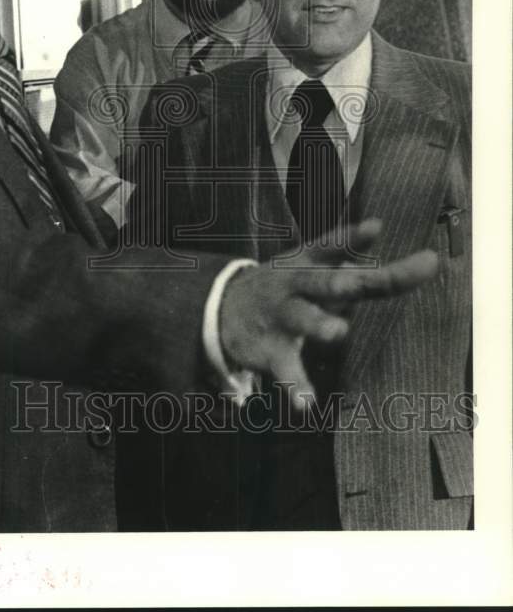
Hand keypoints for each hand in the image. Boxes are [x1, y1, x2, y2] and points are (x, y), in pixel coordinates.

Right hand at [218, 219, 436, 408]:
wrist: (225, 304)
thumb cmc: (288, 283)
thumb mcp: (314, 263)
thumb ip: (357, 257)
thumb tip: (405, 243)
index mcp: (310, 261)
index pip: (336, 247)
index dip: (355, 237)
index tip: (376, 227)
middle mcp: (296, 283)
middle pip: (322, 283)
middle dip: (338, 282)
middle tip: (354, 284)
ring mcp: (282, 315)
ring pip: (302, 319)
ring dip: (318, 324)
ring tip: (337, 332)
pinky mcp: (270, 348)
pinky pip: (286, 368)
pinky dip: (296, 386)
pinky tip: (306, 404)